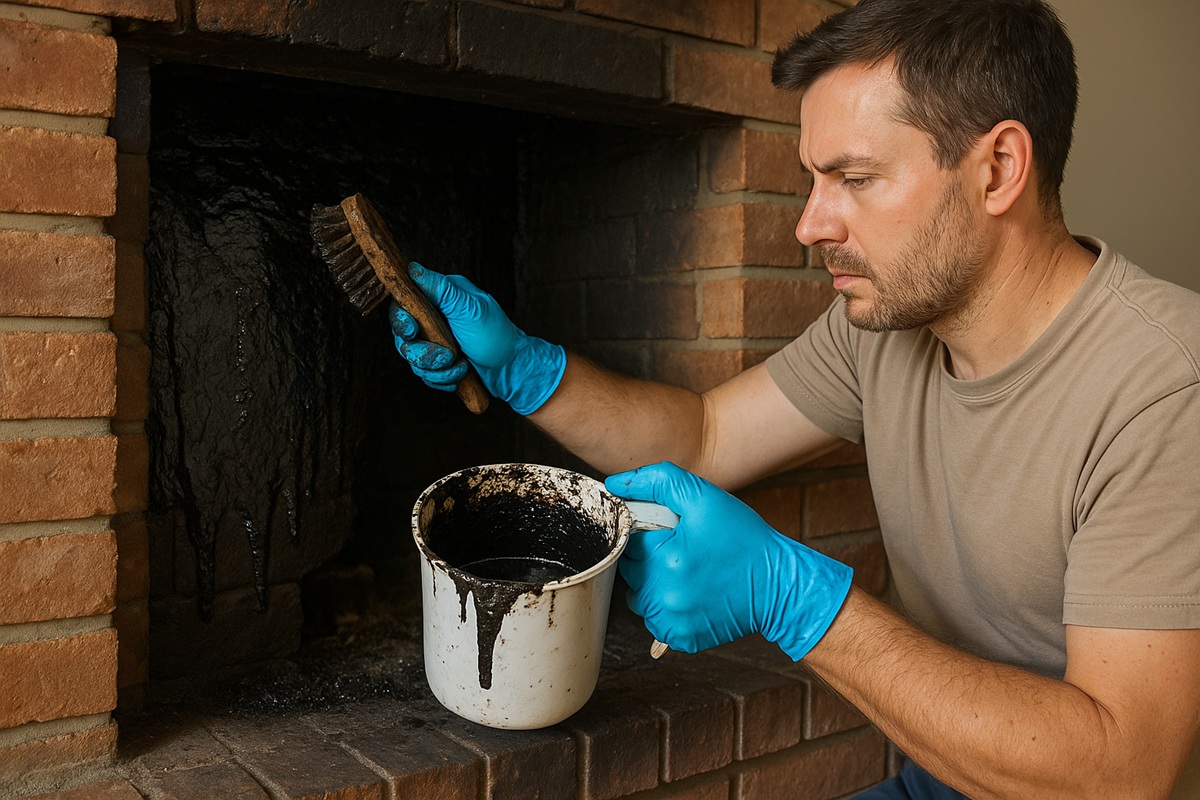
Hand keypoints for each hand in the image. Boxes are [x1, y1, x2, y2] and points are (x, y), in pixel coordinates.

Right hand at [389, 263, 566, 414]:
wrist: (512, 370)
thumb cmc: (496, 337)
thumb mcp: (470, 310)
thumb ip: (441, 290)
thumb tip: (413, 268)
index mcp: (442, 296)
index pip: (404, 303)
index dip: (401, 319)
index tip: (414, 331)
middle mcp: (435, 316)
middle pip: (403, 335)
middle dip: (423, 352)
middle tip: (448, 357)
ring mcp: (435, 339)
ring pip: (412, 357)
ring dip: (436, 369)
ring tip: (460, 368)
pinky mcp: (437, 360)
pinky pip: (423, 373)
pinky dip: (440, 379)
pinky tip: (458, 376)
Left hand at [606, 462, 852, 659]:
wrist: (779, 585)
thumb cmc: (745, 540)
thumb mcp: (704, 498)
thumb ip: (656, 482)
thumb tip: (615, 485)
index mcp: (663, 559)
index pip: (627, 538)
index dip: (648, 531)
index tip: (673, 531)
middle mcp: (662, 596)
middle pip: (629, 570)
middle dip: (649, 557)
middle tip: (684, 549)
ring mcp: (671, 621)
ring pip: (639, 596)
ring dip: (654, 583)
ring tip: (688, 571)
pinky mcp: (681, 638)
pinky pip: (657, 619)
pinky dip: (668, 607)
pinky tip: (693, 593)